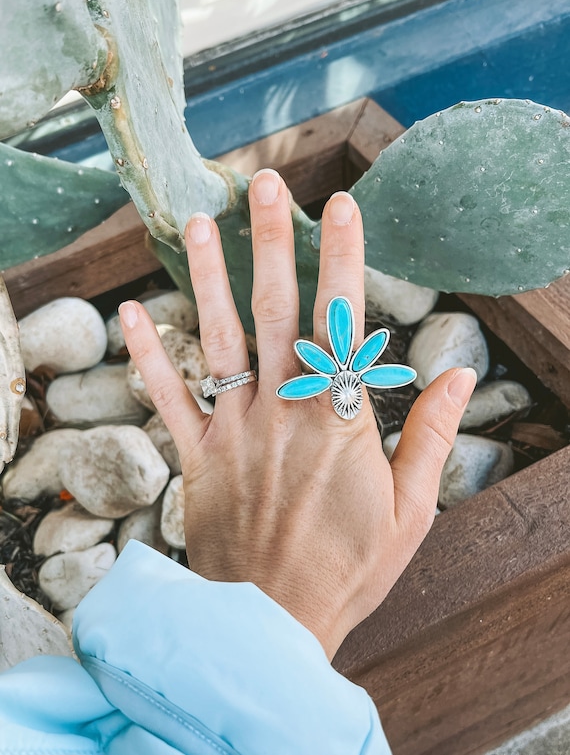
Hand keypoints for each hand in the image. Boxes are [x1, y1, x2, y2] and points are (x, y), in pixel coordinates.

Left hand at [119, 169, 475, 658]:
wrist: (273, 622)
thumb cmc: (348, 568)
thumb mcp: (412, 510)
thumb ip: (430, 436)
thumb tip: (454, 373)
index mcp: (338, 421)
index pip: (342, 322)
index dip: (342, 260)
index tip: (340, 206)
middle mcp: (282, 412)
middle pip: (274, 312)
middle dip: (269, 242)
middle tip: (261, 185)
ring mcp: (233, 431)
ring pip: (217, 340)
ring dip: (205, 277)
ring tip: (196, 222)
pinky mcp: (196, 457)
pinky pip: (168, 397)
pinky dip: (147, 355)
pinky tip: (131, 311)